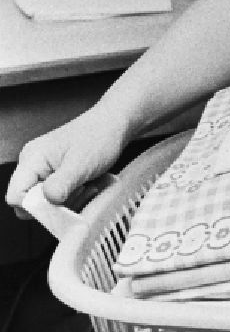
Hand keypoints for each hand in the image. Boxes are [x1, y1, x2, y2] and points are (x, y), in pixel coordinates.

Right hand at [5, 107, 128, 214]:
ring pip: (45, 203)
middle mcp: (33, 165)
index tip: (58, 204)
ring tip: (85, 187)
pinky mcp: (56, 176)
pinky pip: (56, 198)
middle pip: (29, 203)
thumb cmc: (98, 136)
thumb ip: (62, 184)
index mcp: (32, 159)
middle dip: (53, 206)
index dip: (34, 207)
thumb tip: (48, 201)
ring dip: (67, 202)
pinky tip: (86, 187)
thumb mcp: (81, 163)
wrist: (113, 124)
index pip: (15, 196)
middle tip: (76, 193)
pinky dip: (72, 198)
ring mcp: (44, 171)